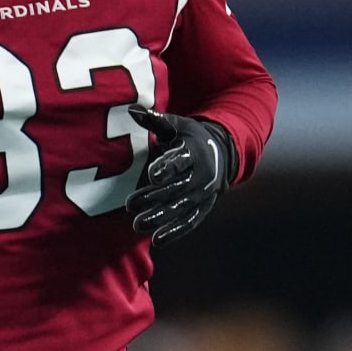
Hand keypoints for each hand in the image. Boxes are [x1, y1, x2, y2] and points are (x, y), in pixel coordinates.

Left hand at [125, 106, 234, 244]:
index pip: (181, 161)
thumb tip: (131, 109)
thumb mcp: (176, 126)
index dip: (167, 168)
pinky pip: (190, 222)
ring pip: (182, 209)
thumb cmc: (189, 137)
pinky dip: (175, 232)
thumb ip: (154, 121)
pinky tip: (157, 240)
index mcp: (195, 152)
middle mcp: (202, 176)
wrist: (221, 153)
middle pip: (178, 189)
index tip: (151, 175)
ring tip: (138, 225)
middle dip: (155, 198)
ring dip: (161, 218)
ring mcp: (204, 194)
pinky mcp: (203, 208)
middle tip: (130, 205)